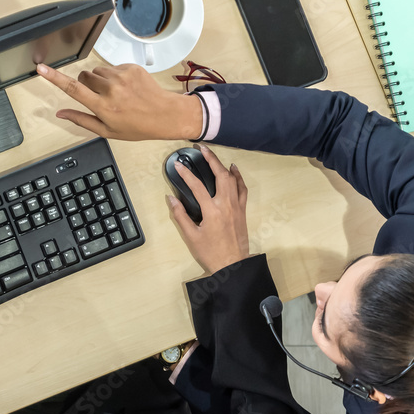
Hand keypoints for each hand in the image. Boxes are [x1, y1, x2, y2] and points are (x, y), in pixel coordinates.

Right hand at [36, 63, 202, 140]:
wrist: (165, 114)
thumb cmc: (136, 126)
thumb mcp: (107, 131)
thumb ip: (81, 120)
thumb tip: (60, 114)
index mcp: (102, 107)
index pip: (73, 89)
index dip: (54, 78)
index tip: (41, 69)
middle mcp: (110, 89)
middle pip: (84, 77)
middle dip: (86, 85)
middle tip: (99, 97)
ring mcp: (121, 76)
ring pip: (97, 71)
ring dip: (101, 80)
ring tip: (116, 94)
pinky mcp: (131, 67)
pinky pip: (112, 67)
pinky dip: (115, 76)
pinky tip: (126, 88)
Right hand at [168, 145, 249, 274]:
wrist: (233, 264)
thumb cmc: (211, 253)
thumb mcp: (191, 236)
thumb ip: (180, 215)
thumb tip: (171, 198)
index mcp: (212, 211)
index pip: (197, 186)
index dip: (186, 174)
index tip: (179, 165)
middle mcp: (226, 205)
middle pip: (220, 175)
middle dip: (211, 159)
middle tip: (202, 149)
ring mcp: (237, 206)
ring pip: (233, 179)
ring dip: (224, 165)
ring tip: (215, 156)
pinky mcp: (242, 210)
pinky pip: (242, 189)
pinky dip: (238, 177)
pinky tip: (234, 170)